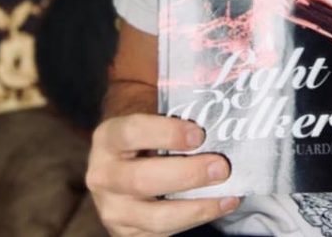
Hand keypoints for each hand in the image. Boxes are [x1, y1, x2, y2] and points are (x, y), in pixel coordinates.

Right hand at [86, 113, 240, 235]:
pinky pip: (161, 233)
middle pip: (142, 180)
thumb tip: (218, 108)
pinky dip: (194, 220)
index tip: (199, 134)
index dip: (167, 134)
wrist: (126, 154)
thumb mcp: (154, 109)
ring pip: (154, 217)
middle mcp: (103, 175)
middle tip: (221, 168)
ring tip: (228, 195)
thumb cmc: (151, 127)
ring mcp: (112, 208)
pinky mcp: (126, 232)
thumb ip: (179, 106)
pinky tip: (221, 205)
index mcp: (108, 137)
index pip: (133, 133)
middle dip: (187, 175)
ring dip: (196, 207)